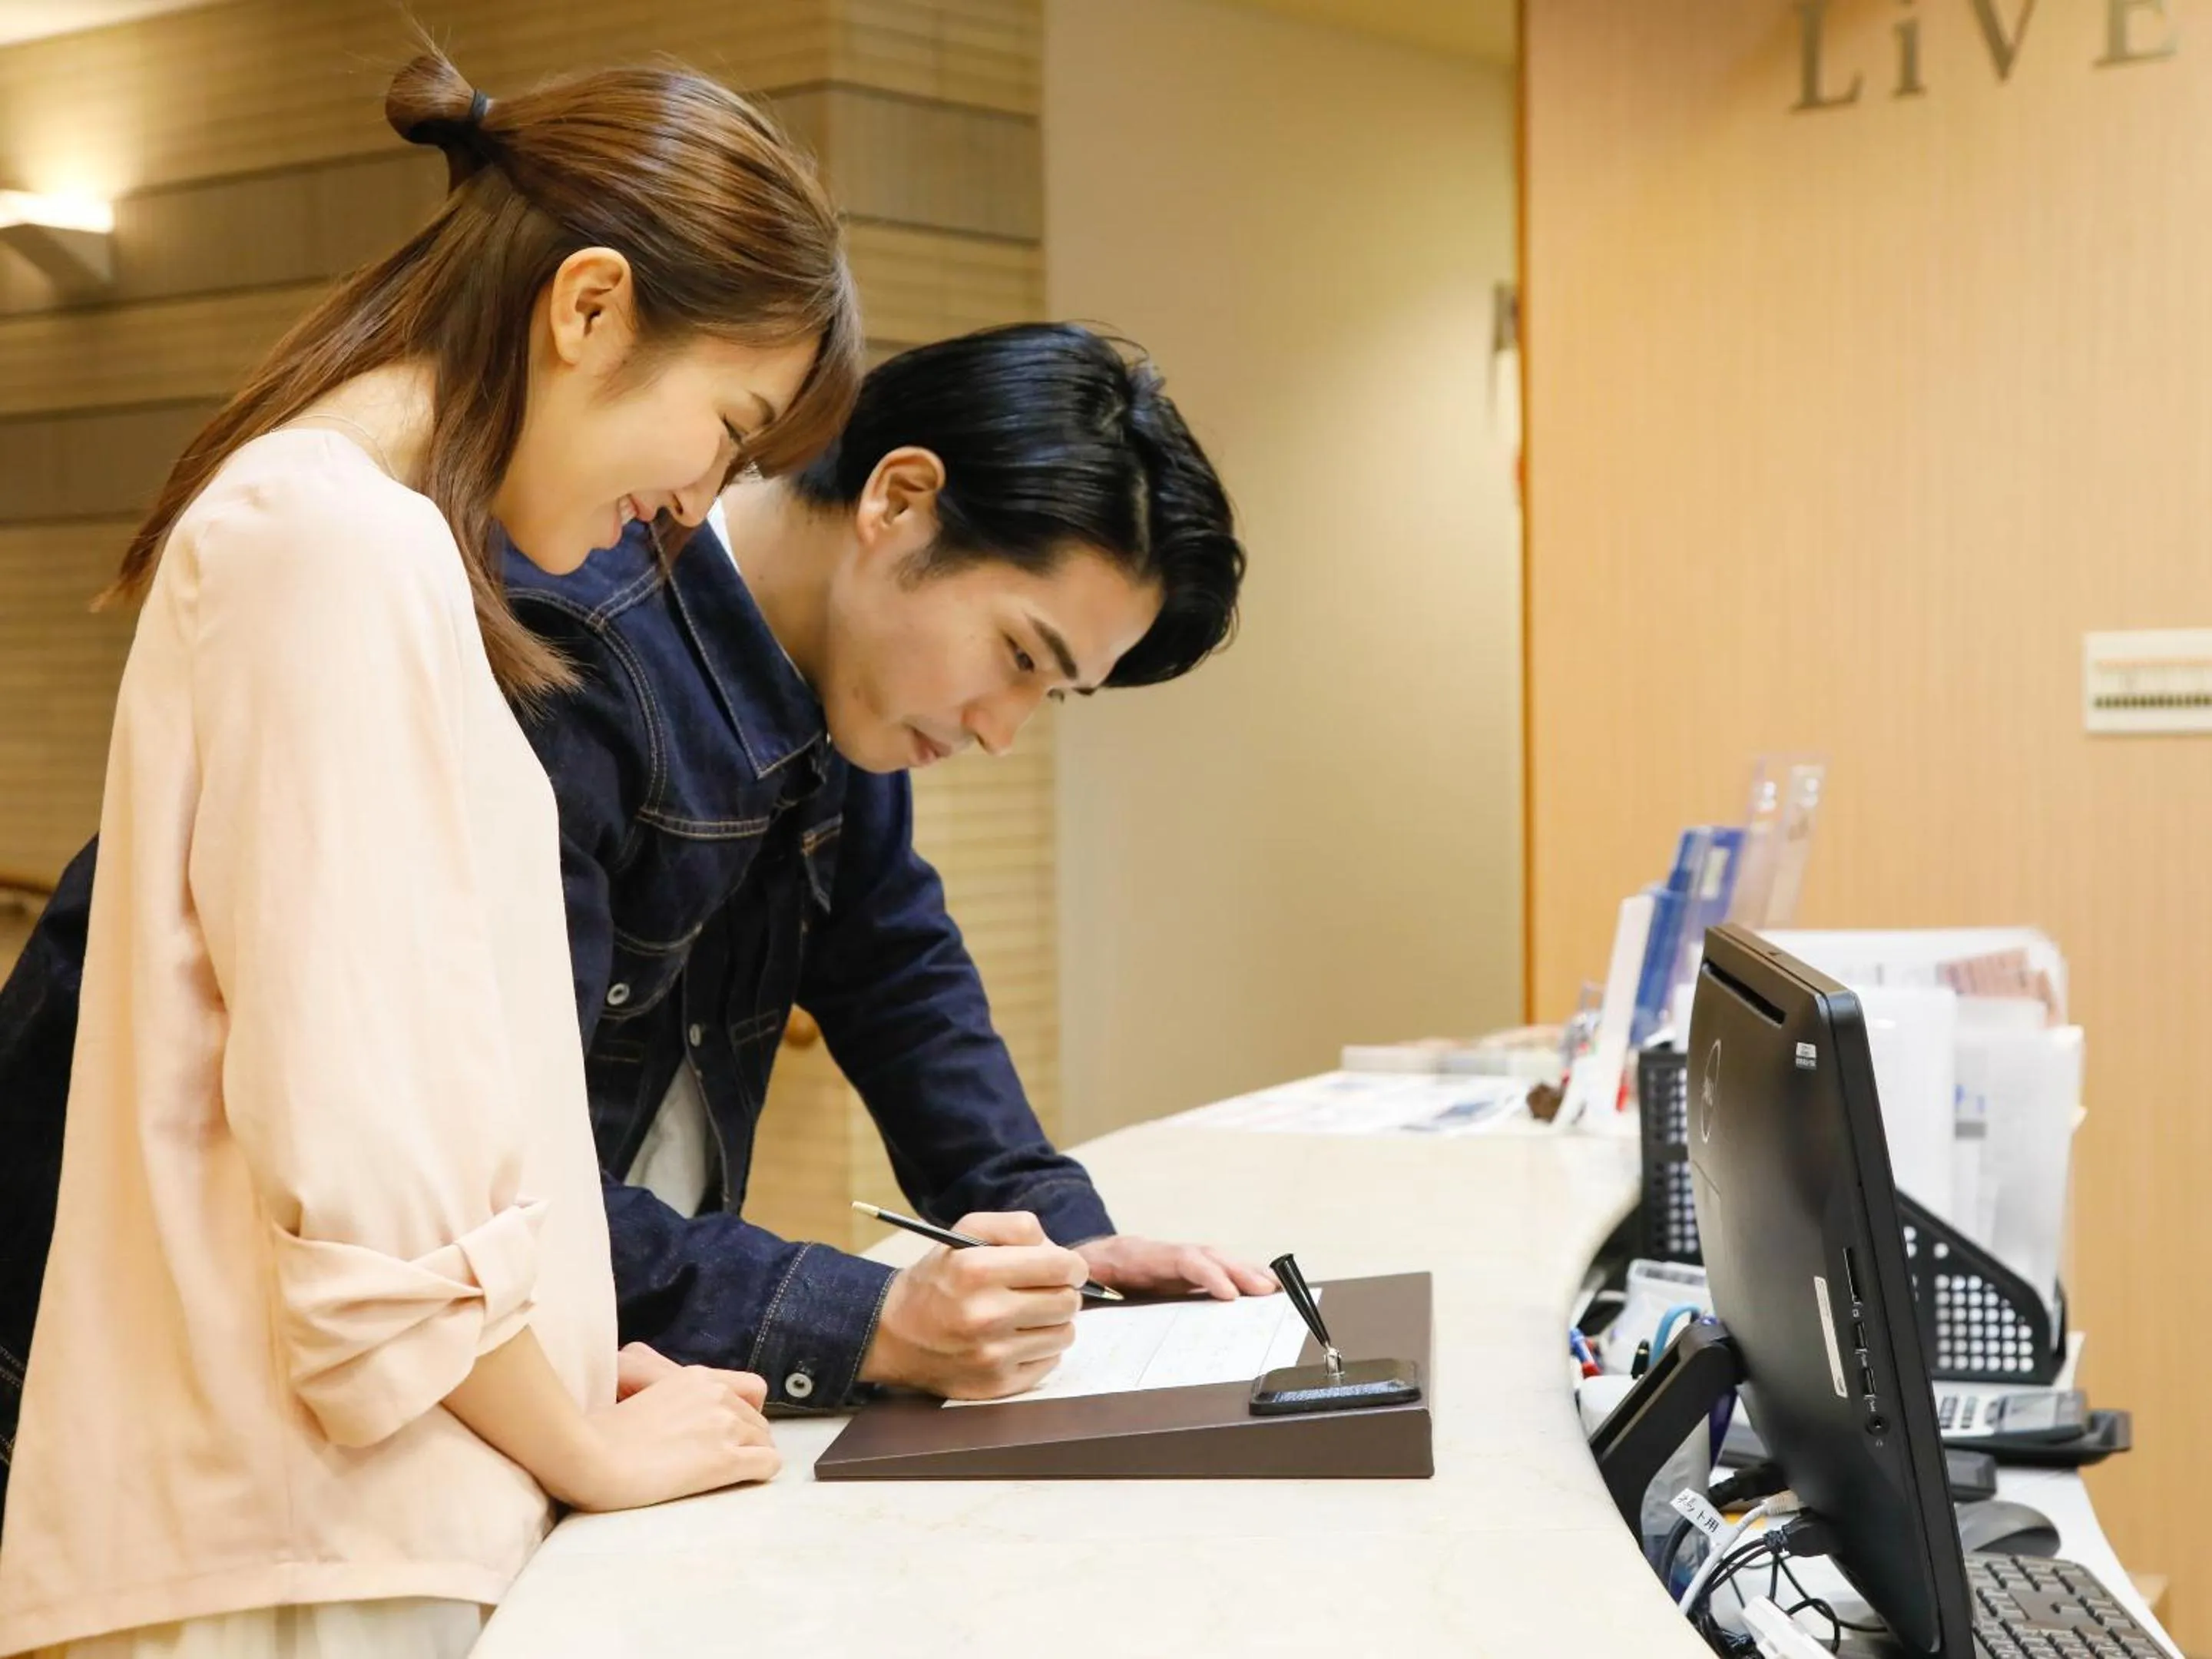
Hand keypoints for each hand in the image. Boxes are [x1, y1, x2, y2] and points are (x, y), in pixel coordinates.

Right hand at [556, 1354, 779, 1510]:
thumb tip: (679, 1425)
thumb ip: (673, 1402)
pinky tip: (739, 1483)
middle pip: (758, 1421)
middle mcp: (716, 1395)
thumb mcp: (643, 1397)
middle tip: (725, 1465)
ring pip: (766, 1442)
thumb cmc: (602, 1437)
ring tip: (728, 1478)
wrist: (589, 1457)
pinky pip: (768, 1464)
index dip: (742, 1416)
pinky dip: (759, 1475)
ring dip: (752, 1459)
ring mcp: (724, 1426)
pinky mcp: (725, 1459)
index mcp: (696, 1377)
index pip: (750, 1391)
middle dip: (748, 1442)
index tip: (726, 1435)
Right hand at [858, 1211, 1087, 1399]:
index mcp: (977, 1271)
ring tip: (1028, 1316)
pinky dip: (1041, 1349)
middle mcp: (985, 1315)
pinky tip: (1016, 1340)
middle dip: (1063, 1292)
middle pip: (1067, 1302)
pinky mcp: (996, 1384)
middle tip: (1044, 1291)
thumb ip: (1016, 1228)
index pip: (1060, 1266)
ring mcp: (991, 1355)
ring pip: (1065, 1334)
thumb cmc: (938, 1279)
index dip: (1072, 1265)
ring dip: (1054, 1322)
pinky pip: (1050, 1363)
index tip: (1067, 1268)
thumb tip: (1060, 1252)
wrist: (893, 1334)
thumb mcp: (965, 1234)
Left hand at [1074, 1236, 1279, 1300]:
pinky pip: (1210, 1271)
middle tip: (1267, 1290)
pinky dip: (1236, 1277)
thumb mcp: (1072, 1280)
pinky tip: (1258, 1288)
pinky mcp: (1176, 1273)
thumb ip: (1081, 1289)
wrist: (1069, 1258)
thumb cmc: (1073, 1274)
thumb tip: (1083, 1297)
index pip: (1179, 1259)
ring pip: (1213, 1260)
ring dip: (1244, 1273)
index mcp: (1134, 1256)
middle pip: (1205, 1255)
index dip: (1206, 1273)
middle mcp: (1159, 1254)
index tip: (1228, 1293)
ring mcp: (1170, 1262)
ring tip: (1274, 1289)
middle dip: (1238, 1271)